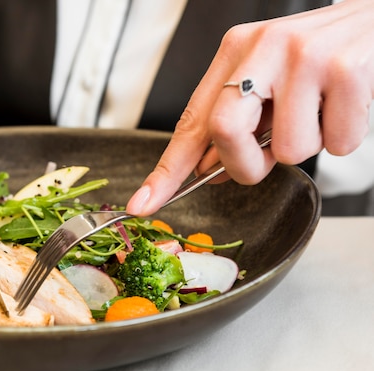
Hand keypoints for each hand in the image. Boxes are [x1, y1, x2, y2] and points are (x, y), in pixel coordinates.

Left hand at [126, 0, 373, 216]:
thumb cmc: (322, 56)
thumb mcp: (269, 83)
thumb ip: (237, 124)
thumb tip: (206, 170)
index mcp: (236, 51)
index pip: (191, 121)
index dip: (166, 170)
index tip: (143, 203)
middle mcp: (262, 48)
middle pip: (223, 132)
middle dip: (243, 166)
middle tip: (264, 159)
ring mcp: (303, 57)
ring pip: (288, 150)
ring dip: (307, 146)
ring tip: (321, 112)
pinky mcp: (346, 70)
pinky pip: (337, 144)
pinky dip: (344, 137)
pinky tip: (347, 106)